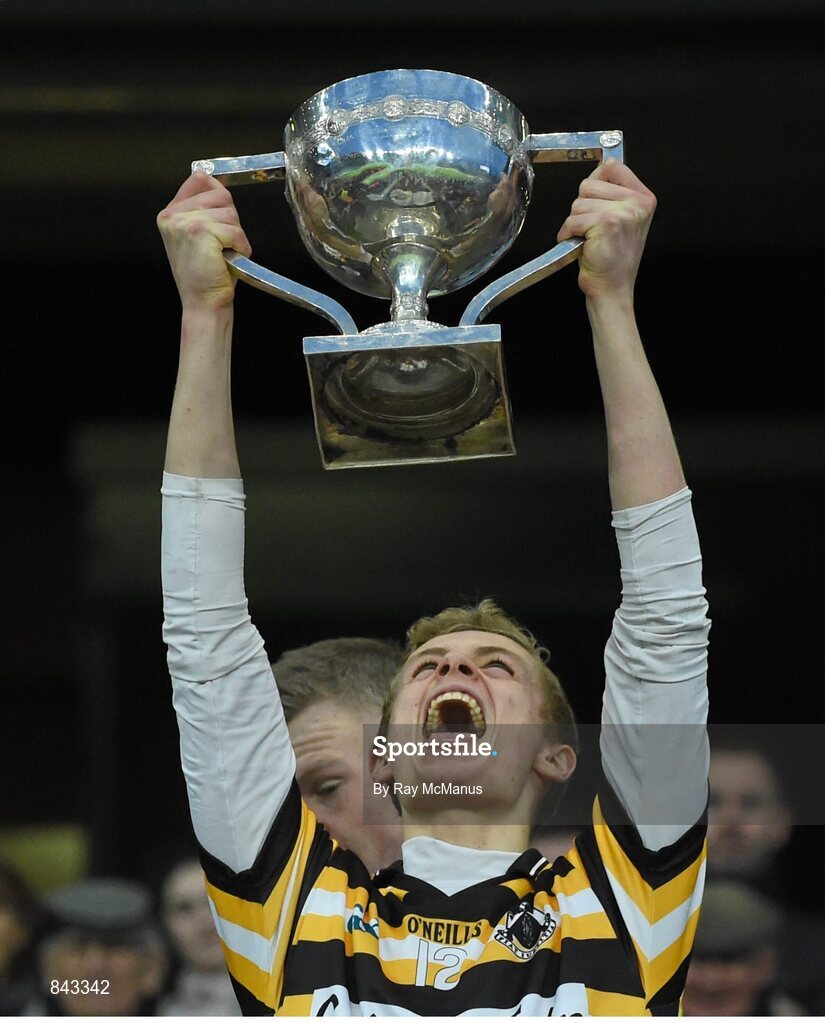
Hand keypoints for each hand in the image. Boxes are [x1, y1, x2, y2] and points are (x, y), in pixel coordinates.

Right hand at [157, 173, 251, 310]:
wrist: (203, 303)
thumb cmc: (206, 274)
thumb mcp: (199, 236)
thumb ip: (203, 209)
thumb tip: (217, 185)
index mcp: (169, 213)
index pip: (199, 179)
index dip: (218, 195)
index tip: (220, 219)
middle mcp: (172, 215)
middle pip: (221, 195)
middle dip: (230, 221)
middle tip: (221, 245)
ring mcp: (184, 222)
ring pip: (230, 212)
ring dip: (236, 236)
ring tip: (223, 254)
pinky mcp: (200, 231)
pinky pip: (235, 230)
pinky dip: (240, 246)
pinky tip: (228, 260)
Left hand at [556, 160, 655, 302]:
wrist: (612, 289)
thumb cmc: (612, 259)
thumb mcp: (620, 220)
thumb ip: (612, 194)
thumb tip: (598, 169)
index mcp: (644, 198)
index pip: (613, 166)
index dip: (595, 181)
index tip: (593, 199)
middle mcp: (637, 203)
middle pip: (589, 184)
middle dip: (581, 207)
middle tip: (590, 228)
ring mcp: (623, 212)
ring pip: (578, 203)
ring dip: (574, 223)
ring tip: (586, 239)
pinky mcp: (606, 223)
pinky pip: (573, 220)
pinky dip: (568, 234)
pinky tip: (579, 245)